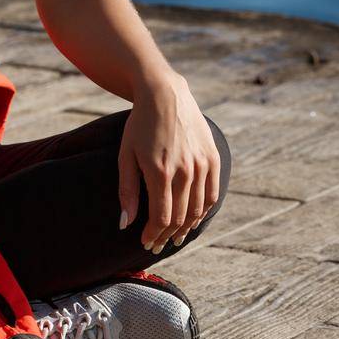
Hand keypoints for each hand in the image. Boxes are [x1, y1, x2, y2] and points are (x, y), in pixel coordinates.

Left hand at [117, 73, 220, 253]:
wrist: (165, 94)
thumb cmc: (140, 125)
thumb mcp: (126, 156)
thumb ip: (127, 191)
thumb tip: (126, 224)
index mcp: (160, 171)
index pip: (161, 218)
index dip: (153, 235)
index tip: (145, 242)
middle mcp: (185, 170)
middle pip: (180, 217)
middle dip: (166, 236)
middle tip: (157, 244)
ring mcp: (202, 164)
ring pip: (198, 210)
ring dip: (186, 228)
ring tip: (174, 237)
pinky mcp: (213, 158)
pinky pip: (212, 195)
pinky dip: (203, 212)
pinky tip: (192, 219)